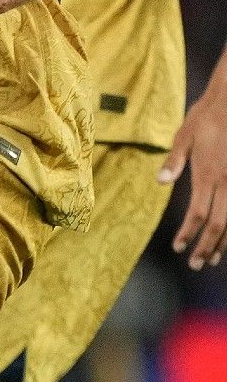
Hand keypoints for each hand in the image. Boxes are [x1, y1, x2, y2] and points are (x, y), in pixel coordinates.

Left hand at [162, 94, 226, 269]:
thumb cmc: (208, 117)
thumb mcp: (184, 135)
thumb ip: (174, 161)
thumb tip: (161, 183)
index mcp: (207, 174)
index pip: (196, 214)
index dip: (187, 234)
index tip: (178, 248)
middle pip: (218, 225)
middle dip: (206, 247)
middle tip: (195, 264)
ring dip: (224, 242)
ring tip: (213, 259)